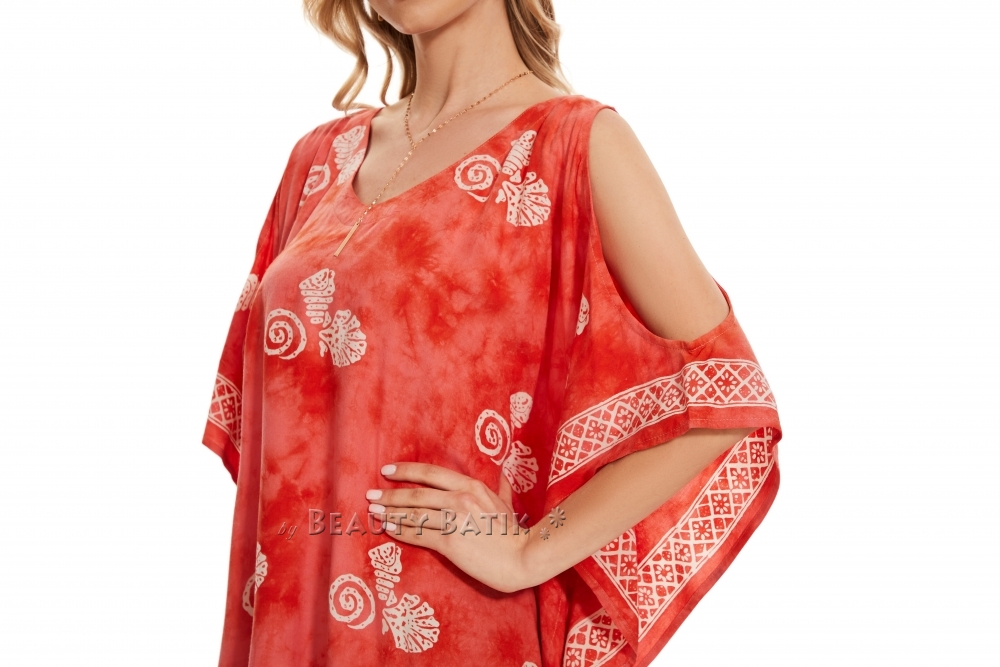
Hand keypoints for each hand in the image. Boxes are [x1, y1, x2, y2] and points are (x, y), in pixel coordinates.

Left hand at [365, 462, 532, 593]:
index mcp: (471, 486)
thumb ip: (501, 488)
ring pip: (414, 513)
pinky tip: (389, 529)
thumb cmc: (514, 533)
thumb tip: (506, 474)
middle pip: (417, 493)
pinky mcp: (450, 542)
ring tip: (375, 512)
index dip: (406, 471)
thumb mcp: (506, 505)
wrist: (522, 557)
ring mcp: (454, 520)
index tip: (387, 470)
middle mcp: (460, 498)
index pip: (431, 473)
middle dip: (390, 494)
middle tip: (371, 495)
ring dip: (391, 512)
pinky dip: (400, 531)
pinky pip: (418, 534)